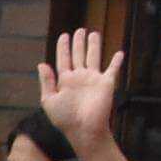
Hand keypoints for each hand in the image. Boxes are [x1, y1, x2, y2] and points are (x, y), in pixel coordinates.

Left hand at [40, 26, 124, 154]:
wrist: (84, 129)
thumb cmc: (65, 118)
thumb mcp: (49, 100)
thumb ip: (46, 82)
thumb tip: (42, 64)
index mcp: (64, 80)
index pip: (63, 59)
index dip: (63, 47)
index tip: (64, 36)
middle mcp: (79, 77)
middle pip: (78, 55)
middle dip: (78, 43)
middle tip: (79, 30)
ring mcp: (93, 79)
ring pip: (93, 57)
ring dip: (94, 46)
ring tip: (93, 34)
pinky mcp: (106, 83)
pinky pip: (113, 69)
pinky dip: (116, 61)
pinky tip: (119, 53)